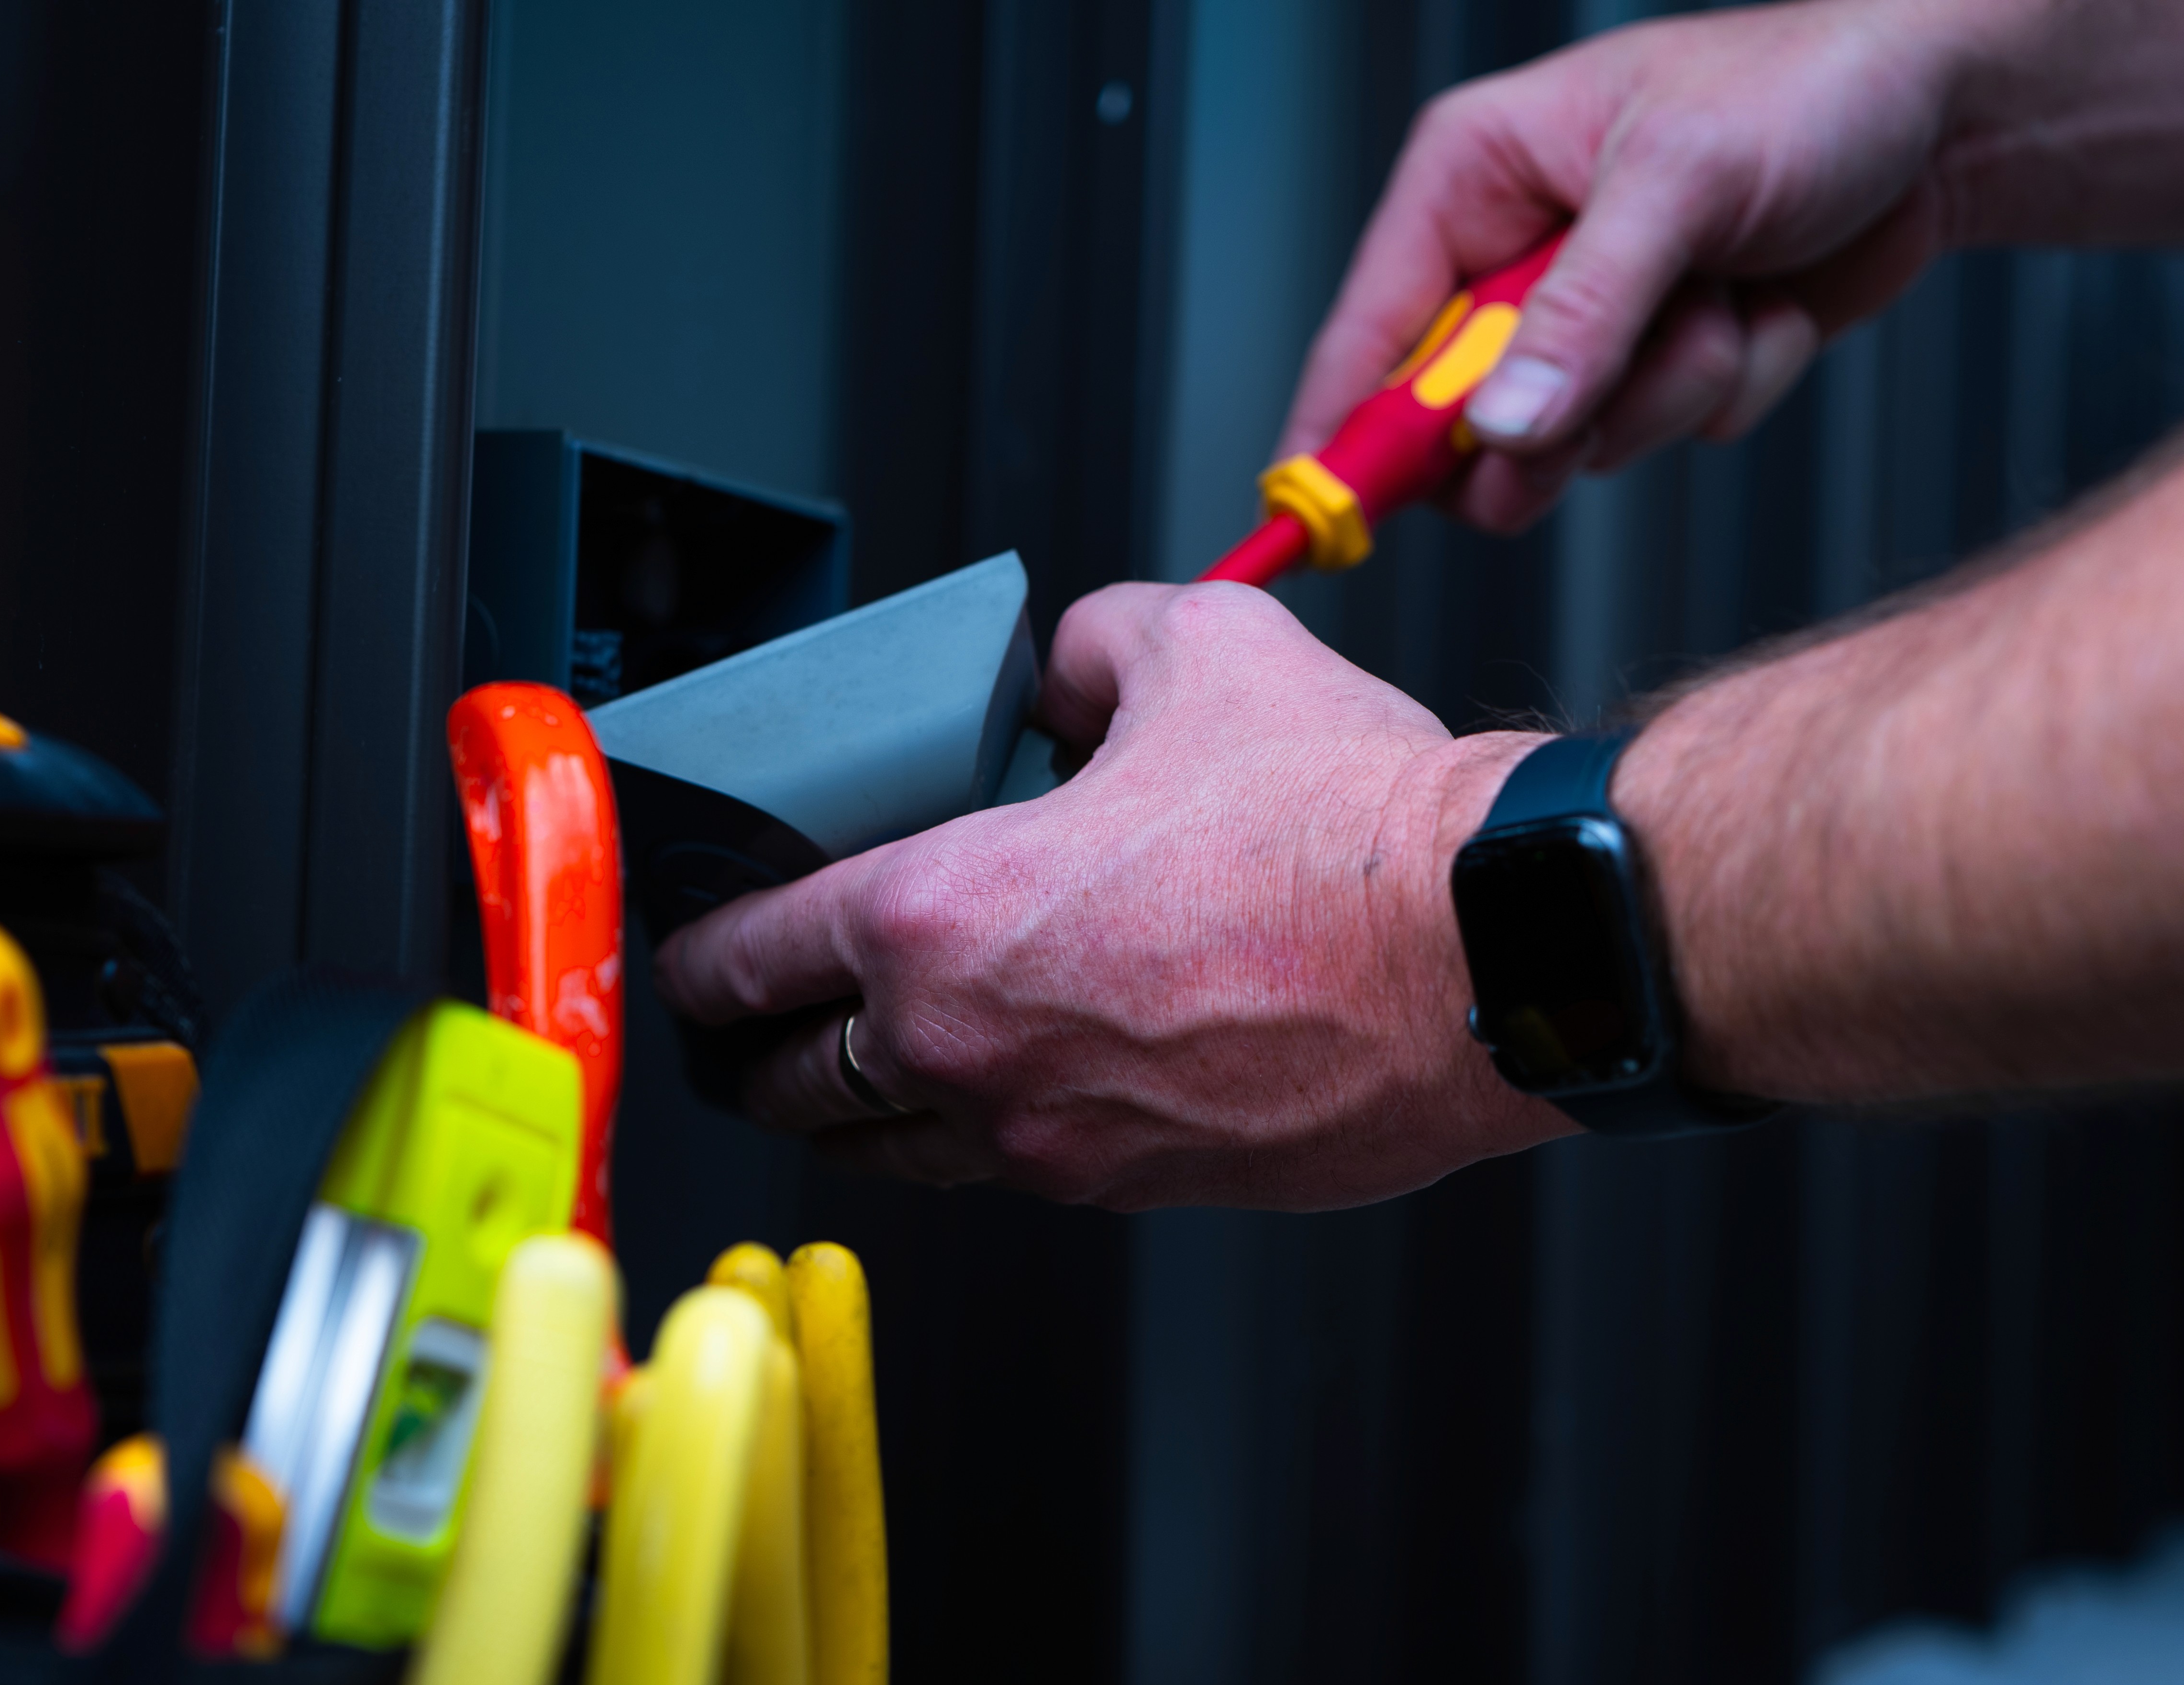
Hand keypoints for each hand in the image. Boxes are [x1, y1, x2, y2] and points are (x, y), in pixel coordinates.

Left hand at [654, 583, 1574, 1211]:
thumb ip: (1084, 646)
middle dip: (753, 1055)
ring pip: (892, 1151)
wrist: (1487, 948)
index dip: (700, 953)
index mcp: (940, 919)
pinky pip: (1017, 1168)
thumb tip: (1059, 674)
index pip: (748, 959)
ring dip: (855, 1110)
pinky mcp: (1137, 1186)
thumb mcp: (1193, 646)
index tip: (696, 952)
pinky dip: (987, 1131)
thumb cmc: (1347, 821)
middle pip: (793, 1086)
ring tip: (854, 1074)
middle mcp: (972, 1052)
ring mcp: (1052, 1139)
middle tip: (752, 1028)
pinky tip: (1018, 1081)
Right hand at [1282, 0, 1983, 529]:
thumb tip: (1499, 429)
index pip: (1367, 333)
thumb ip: (1583, 316)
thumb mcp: (1682, 186)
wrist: (1948, 114)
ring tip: (1727, 295)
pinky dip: (1728, 383)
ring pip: (1573, 440)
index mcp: (1472, 178)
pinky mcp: (1656, 358)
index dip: (1344, 435)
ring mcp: (1586, 315)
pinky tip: (1764, 303)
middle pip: (1458, 418)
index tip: (1329, 520)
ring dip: (1669, 389)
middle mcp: (1512, 251)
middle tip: (1595, 410)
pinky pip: (1661, 432)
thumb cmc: (1812, 89)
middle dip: (1552, 423)